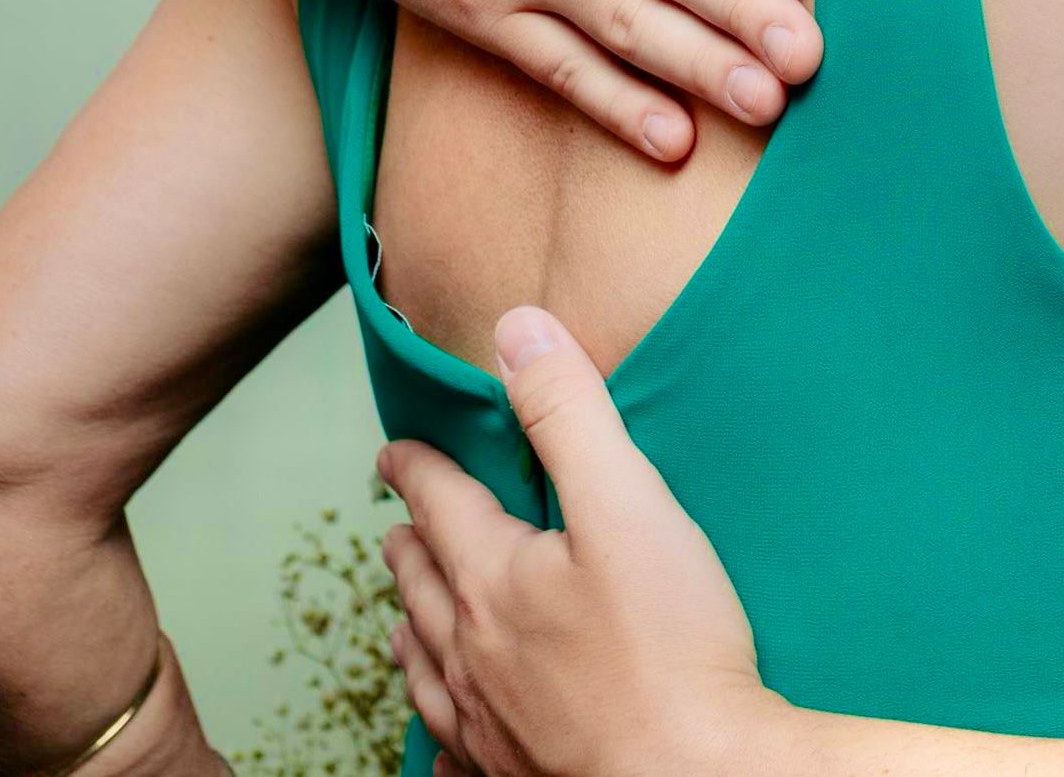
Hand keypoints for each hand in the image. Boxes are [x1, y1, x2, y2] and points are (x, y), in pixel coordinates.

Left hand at [379, 308, 786, 776]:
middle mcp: (474, 657)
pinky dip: (441, 735)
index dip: (417, 468)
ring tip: (404, 619)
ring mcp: (490, 728)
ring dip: (413, 631)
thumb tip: (516, 329)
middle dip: (410, 548)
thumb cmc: (670, 646)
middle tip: (397, 527)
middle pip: (425, 588)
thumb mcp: (627, 504)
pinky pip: (456, 755)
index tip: (394, 451)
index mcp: (495, 581)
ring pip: (429, 672)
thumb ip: (570, 413)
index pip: (441, 504)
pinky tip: (446, 739)